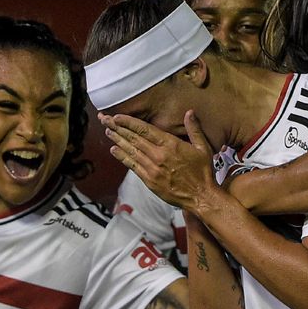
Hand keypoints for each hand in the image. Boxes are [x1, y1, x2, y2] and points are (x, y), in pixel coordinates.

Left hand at [99, 110, 218, 211]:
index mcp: (170, 144)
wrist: (200, 196)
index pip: (145, 130)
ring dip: (117, 140)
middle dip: (117, 128)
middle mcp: (159, 155)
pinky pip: (133, 166)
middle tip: (104, 120)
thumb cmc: (203, 172)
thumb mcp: (202, 147)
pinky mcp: (149, 180)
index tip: (117, 116)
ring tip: (107, 131)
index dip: (129, 122)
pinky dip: (122, 157)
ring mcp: (152, 168)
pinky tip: (114, 150)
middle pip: (133, 138)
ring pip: (131, 151)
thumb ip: (194, 129)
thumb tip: (189, 112)